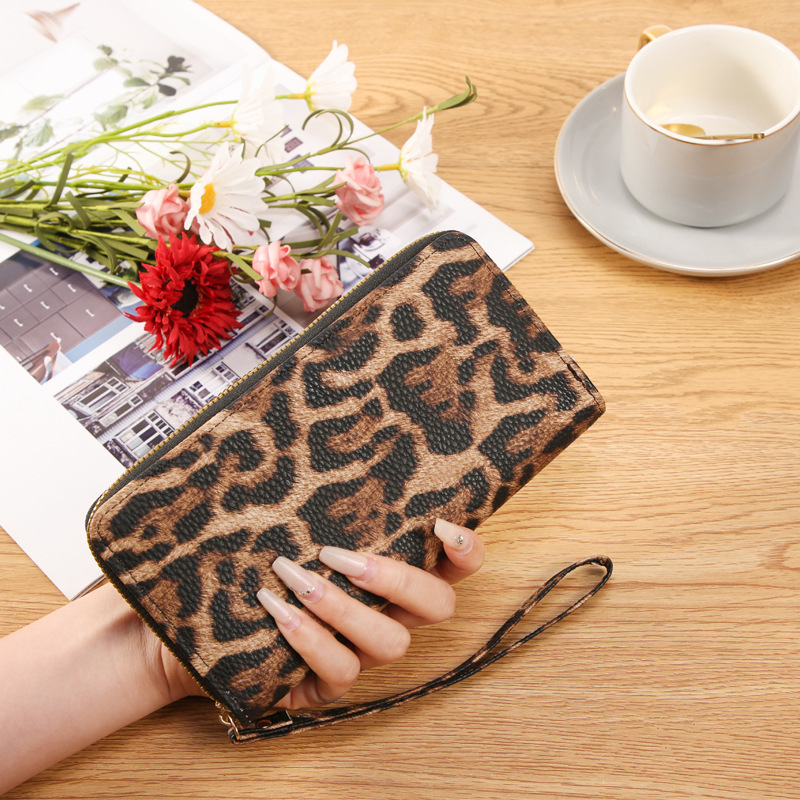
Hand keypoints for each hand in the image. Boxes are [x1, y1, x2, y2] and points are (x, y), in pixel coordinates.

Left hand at [160, 518, 484, 707]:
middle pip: (438, 606)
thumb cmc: (254, 554)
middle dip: (397, 580)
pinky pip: (340, 672)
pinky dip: (311, 640)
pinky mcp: (326, 685)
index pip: (456, 566)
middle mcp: (390, 613)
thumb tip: (326, 412)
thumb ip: (320, 489)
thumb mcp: (291, 520)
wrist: (199, 625)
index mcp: (394, 572)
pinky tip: (276, 610)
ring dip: (345, 608)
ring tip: (295, 576)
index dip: (466, 552)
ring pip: (391, 643)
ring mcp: (361, 652)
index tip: (442, 525)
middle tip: (341, 556)